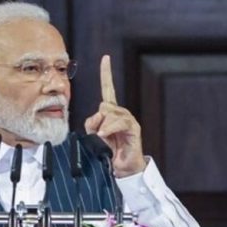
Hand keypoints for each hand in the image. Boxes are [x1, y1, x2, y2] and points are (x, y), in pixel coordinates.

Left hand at [83, 55, 145, 177]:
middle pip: (104, 106)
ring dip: (102, 127)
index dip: (106, 74)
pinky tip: (104, 134)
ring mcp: (128, 120)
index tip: (105, 58)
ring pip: (109, 114)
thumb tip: (98, 117)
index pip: (108, 89)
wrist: (123, 168)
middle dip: (96, 121)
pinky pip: (119, 122)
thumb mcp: (94, 135)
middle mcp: (121, 113)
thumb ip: (92, 123)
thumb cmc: (109, 152)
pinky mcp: (133, 128)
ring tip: (103, 138)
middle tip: (99, 135)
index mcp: (111, 112)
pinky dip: (109, 128)